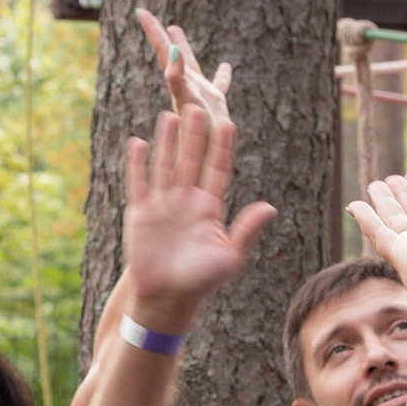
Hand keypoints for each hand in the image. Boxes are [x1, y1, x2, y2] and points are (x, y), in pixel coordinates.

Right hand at [121, 107, 276, 333]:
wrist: (167, 299)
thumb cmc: (202, 282)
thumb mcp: (230, 257)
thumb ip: (246, 230)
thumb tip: (270, 206)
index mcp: (210, 208)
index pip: (218, 170)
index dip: (222, 147)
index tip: (228, 123)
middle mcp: (187, 201)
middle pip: (192, 160)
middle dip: (195, 135)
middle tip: (198, 107)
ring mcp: (163, 205)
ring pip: (166, 165)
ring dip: (168, 141)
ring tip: (170, 114)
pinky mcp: (140, 213)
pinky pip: (138, 182)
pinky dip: (137, 163)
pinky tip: (137, 142)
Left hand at [137, 9, 232, 130]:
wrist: (205, 156)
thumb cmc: (196, 131)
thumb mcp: (185, 99)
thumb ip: (177, 77)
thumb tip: (172, 51)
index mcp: (177, 80)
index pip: (163, 50)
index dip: (153, 30)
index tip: (140, 11)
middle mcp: (185, 84)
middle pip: (171, 53)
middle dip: (160, 34)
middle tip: (147, 15)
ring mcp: (200, 93)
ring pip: (191, 64)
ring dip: (183, 47)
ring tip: (176, 29)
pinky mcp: (215, 103)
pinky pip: (219, 85)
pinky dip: (222, 75)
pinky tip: (226, 66)